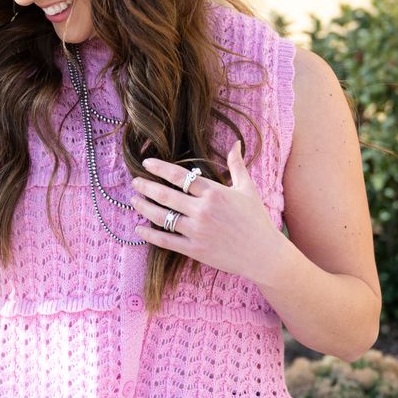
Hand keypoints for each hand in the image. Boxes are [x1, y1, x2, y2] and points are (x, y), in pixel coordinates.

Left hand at [130, 141, 284, 279]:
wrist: (263, 254)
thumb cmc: (256, 219)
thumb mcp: (248, 188)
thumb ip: (237, 165)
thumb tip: (236, 143)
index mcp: (214, 192)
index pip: (181, 176)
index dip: (160, 168)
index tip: (146, 164)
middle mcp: (203, 210)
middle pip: (166, 195)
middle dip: (146, 187)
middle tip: (135, 182)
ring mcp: (197, 231)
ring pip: (162, 217)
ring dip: (144, 208)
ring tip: (134, 201)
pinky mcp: (194, 249)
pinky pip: (166, 241)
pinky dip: (150, 235)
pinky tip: (139, 228)